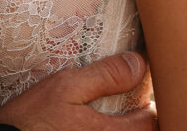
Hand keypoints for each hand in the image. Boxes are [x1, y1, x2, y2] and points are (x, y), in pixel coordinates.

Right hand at [0, 52, 156, 130]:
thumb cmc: (34, 120)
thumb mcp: (66, 87)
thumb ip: (105, 76)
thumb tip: (139, 63)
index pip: (152, 120)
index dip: (149, 98)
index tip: (140, 80)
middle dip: (142, 115)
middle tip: (131, 95)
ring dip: (127, 125)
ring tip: (114, 106)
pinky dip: (109, 128)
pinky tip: (94, 121)